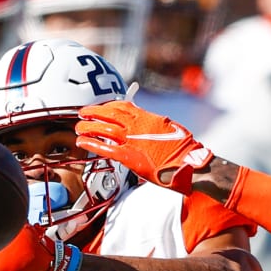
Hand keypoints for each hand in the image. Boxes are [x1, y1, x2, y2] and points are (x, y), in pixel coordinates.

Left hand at [76, 102, 212, 194]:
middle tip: (82, 114)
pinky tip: (82, 142)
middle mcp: (137, 126)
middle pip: (108, 114)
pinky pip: (104, 147)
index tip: (101, 107)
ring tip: (79, 128)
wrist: (191, 165)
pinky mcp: (129, 157)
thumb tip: (152, 125)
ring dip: (88, 127)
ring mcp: (131, 140)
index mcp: (147, 118)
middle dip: (93, 112)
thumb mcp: (171, 130)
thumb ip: (157, 126)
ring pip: (103, 128)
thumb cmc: (187, 152)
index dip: (108, 106)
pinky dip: (91, 144)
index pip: (122, 106)